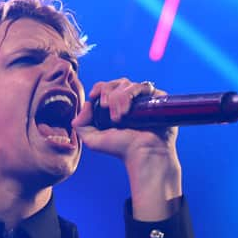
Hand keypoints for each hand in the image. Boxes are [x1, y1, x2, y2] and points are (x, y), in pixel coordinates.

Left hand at [72, 78, 181, 219]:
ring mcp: (143, 99)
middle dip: (108, 94)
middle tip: (109, 111)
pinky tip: (128, 110)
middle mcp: (128, 100)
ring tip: (120, 117)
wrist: (143, 154)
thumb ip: (80, 124)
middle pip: (115, 82)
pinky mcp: (156, 98)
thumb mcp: (92, 140)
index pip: (105, 86)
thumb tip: (86, 103)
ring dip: (119, 98)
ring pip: (127, 84)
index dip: (99, 88)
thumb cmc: (120, 149)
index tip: (94, 97)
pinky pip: (143, 86)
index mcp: (114, 106)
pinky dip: (131, 95)